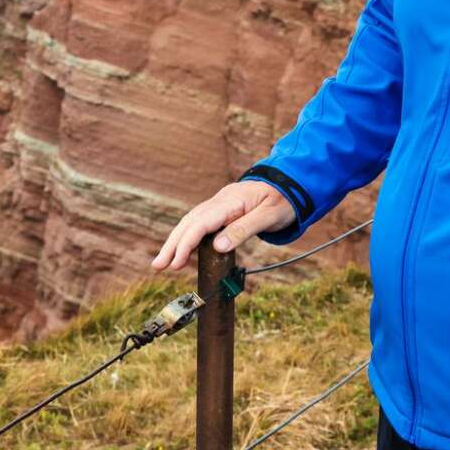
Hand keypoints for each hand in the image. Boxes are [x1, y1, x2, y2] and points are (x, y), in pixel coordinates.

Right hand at [151, 179, 295, 271]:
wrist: (291, 182)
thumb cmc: (282, 200)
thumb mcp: (268, 216)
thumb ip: (243, 230)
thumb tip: (218, 247)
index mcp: (230, 202)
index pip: (201, 223)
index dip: (186, 243)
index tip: (176, 262)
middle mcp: (219, 201)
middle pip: (189, 223)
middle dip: (172, 244)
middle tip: (158, 266)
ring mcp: (219, 204)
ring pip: (190, 222)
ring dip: (175, 242)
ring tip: (164, 262)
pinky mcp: (221, 210)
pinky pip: (199, 223)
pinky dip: (187, 236)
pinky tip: (182, 250)